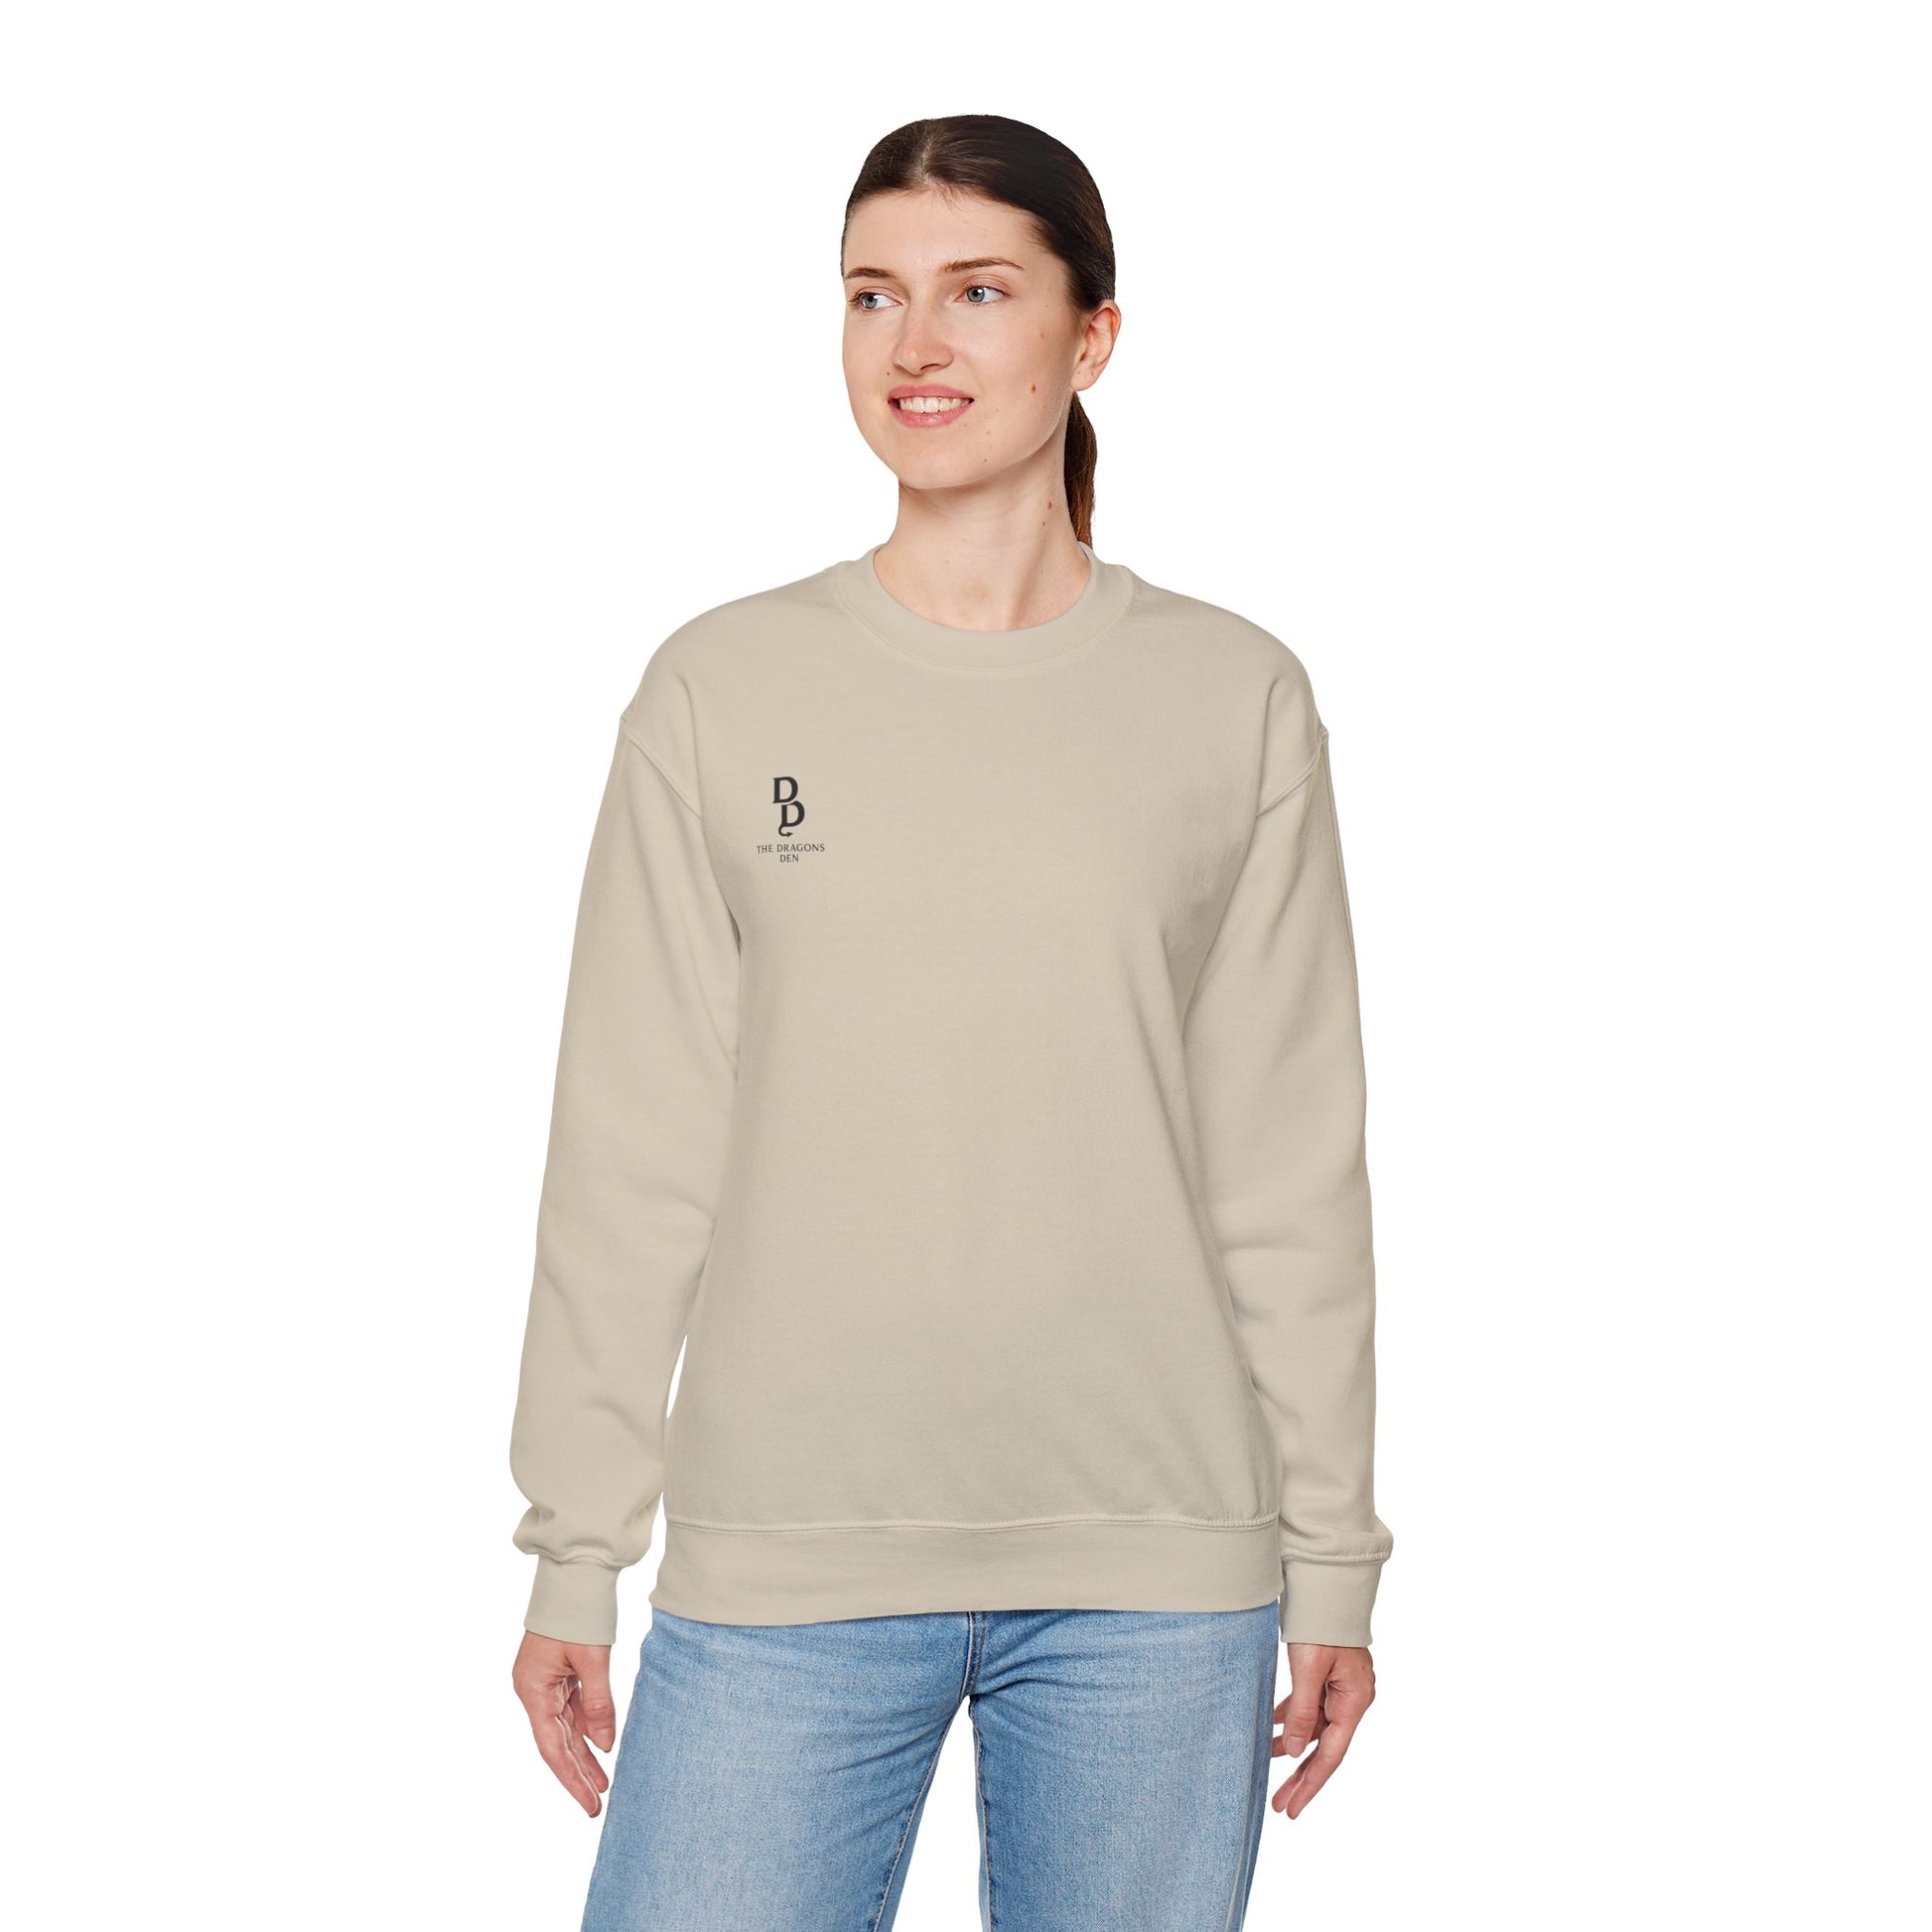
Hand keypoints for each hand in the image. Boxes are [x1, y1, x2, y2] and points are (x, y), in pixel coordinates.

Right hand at [512, 1629, 616, 1815]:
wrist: (574, 1574)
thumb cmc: (578, 1613)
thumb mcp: (592, 1659)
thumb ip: (598, 1703)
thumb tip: (605, 1745)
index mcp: (532, 1690)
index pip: (552, 1747)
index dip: (571, 1778)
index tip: (590, 1802)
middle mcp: (533, 1690)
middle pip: (556, 1742)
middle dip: (577, 1772)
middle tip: (597, 1803)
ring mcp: (544, 1682)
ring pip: (564, 1727)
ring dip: (583, 1752)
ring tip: (603, 1781)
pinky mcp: (557, 1673)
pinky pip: (571, 1708)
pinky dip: (586, 1726)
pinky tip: (600, 1744)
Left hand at [1271, 1642, 1375, 1818]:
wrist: (1327, 1586)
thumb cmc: (1321, 1625)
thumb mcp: (1309, 1670)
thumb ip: (1303, 1712)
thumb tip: (1296, 1752)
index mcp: (1355, 1700)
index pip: (1331, 1755)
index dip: (1310, 1784)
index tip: (1292, 1809)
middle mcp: (1352, 1698)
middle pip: (1325, 1747)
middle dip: (1301, 1776)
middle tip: (1280, 1805)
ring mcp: (1341, 1688)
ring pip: (1316, 1727)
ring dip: (1294, 1745)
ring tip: (1268, 1763)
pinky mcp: (1328, 1676)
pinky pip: (1310, 1707)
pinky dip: (1293, 1718)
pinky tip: (1274, 1728)